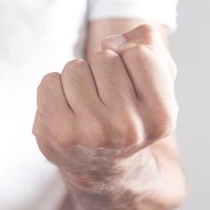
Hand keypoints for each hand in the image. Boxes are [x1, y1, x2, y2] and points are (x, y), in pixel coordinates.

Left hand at [32, 24, 177, 171]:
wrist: (101, 167)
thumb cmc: (129, 115)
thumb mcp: (157, 82)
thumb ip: (149, 45)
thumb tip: (111, 42)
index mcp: (160, 116)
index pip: (138, 53)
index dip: (128, 58)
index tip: (128, 84)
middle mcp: (126, 129)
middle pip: (104, 58)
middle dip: (101, 70)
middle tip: (104, 99)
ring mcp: (89, 133)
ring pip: (75, 67)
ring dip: (76, 78)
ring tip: (85, 105)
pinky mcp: (56, 133)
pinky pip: (49, 81)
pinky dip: (54, 88)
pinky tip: (65, 110)